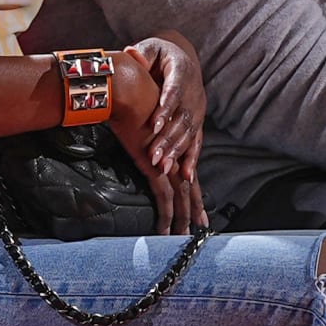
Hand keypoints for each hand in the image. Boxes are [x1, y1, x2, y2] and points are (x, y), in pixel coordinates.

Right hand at [107, 48, 206, 235]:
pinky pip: (166, 198)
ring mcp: (168, 160)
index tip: (197, 202)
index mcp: (171, 142)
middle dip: (195, 208)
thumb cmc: (127, 97)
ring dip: (183, 219)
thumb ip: (135, 127)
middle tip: (201, 227)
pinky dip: (167, 217)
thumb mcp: (134, 114)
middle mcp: (174, 152)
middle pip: (190, 186)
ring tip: (185, 237)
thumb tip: (124, 129)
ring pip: (182, 197)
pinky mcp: (156, 167)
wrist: (126, 87)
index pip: (185, 169)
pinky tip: (166, 232)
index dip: (192, 187)